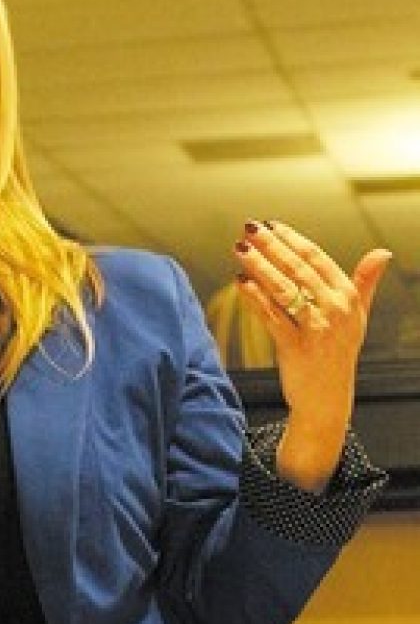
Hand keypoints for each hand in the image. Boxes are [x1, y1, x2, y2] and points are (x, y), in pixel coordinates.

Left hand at [233, 220, 390, 489]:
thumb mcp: (357, 317)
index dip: (292, 239)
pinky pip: (271, 317)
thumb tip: (383, 253)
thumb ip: (364, 283)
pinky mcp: (296, 347)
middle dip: (271, 246)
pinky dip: (254, 298)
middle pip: (298, 270)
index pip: (317, 259)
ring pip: (283, 290)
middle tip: (248, 229)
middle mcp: (336, 310)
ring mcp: (316, 329)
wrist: (327, 398)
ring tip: (239, 249)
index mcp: (349, 298)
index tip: (270, 224)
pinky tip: (239, 282)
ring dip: (259, 266)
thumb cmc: (338, 352)